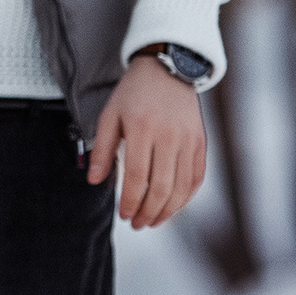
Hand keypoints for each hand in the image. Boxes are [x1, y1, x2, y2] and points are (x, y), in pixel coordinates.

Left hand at [88, 53, 206, 229]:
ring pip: (181, 187)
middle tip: (137, 224)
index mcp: (142, 128)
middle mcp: (169, 136)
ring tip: (153, 221)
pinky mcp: (201, 143)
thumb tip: (94, 181)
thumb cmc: (133, 94)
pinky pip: (196, 178)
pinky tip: (172, 207)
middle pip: (162, 187)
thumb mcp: (110, 115)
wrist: (167, 71)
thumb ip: (102, 149)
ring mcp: (189, 141)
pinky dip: (186, 197)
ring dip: (167, 210)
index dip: (131, 200)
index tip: (123, 215)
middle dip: (148, 212)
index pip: (138, 176)